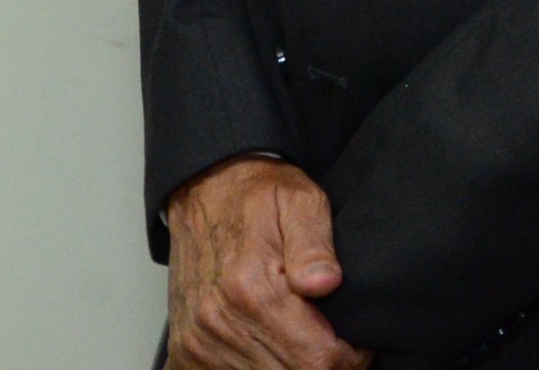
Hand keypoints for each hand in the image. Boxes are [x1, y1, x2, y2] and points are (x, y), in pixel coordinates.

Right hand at [164, 157, 366, 369]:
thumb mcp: (300, 200)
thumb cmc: (255, 196)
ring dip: (288, 365)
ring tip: (299, 334)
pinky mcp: (185, 351)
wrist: (203, 188)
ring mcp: (197, 342)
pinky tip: (268, 345)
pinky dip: (256, 368)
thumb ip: (314, 244)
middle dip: (319, 362)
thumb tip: (325, 283)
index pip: (317, 361)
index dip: (348, 357)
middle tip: (328, 334)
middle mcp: (218, 322)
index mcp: (250, 289)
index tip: (354, 340)